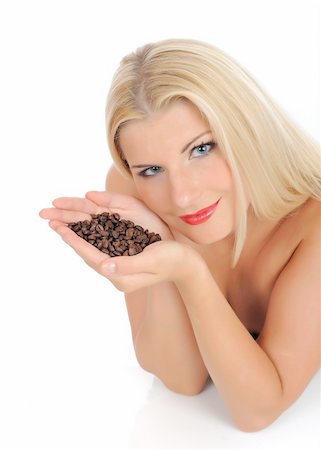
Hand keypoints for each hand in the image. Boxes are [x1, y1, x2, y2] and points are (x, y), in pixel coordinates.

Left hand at [40, 191, 200, 291]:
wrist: (185, 265)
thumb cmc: (172, 261)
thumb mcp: (153, 261)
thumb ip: (128, 265)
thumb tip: (105, 266)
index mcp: (121, 275)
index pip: (92, 257)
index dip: (76, 242)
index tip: (60, 229)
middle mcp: (116, 270)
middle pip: (87, 251)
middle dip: (69, 235)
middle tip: (50, 220)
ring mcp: (118, 264)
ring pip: (91, 247)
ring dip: (75, 233)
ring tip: (58, 221)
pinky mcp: (122, 256)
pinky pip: (100, 245)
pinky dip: (88, 234)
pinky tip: (80, 226)